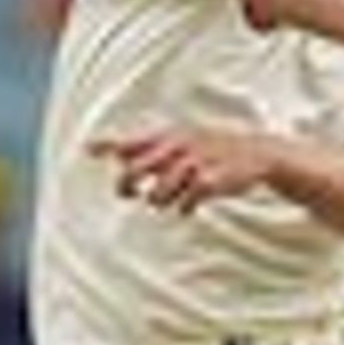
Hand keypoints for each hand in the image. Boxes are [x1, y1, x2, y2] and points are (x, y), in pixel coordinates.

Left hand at [88, 127, 274, 212]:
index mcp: (169, 136)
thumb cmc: (211, 148)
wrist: (256, 152)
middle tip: (129, 193)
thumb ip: (147, 148)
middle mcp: (178, 147)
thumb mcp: (180, 140)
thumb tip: (110, 152)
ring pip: (159, 193)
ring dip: (160, 201)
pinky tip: (188, 207)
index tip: (87, 149)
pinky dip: (184, 208)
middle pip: (137, 170)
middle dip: (127, 185)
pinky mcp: (210, 181)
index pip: (132, 141)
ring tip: (167, 200)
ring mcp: (194, 163)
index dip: (108, 144)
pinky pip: (185, 203)